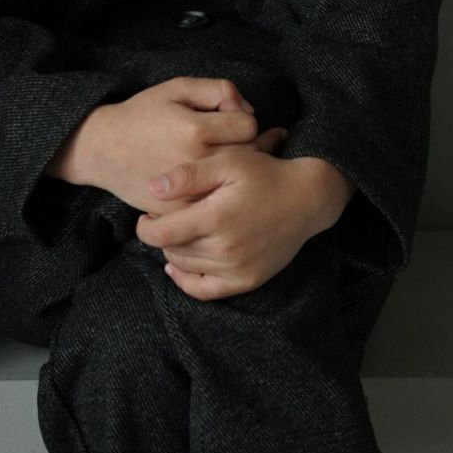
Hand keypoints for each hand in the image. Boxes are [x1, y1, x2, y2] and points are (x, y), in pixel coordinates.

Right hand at [45, 76, 260, 212]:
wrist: (103, 150)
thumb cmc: (142, 114)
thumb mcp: (177, 87)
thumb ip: (219, 90)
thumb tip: (249, 111)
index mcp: (195, 129)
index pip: (249, 126)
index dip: (244, 120)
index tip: (232, 121)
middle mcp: (194, 163)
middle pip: (248, 157)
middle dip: (249, 146)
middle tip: (235, 142)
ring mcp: (187, 192)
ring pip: (234, 185)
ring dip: (237, 174)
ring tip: (231, 164)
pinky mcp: (179, 212)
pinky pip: (214, 205)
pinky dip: (219, 195)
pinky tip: (215, 184)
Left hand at [135, 138, 335, 300]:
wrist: (307, 198)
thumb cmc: (264, 173)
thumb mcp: (227, 161)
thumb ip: (189, 174)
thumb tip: (152, 188)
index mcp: (217, 218)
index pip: (162, 234)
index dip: (145, 227)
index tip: (145, 216)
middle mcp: (226, 249)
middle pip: (172, 250)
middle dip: (161, 236)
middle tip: (164, 220)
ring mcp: (237, 269)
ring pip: (185, 268)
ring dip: (174, 252)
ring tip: (177, 233)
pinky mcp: (247, 280)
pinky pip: (205, 291)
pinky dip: (187, 280)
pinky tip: (179, 266)